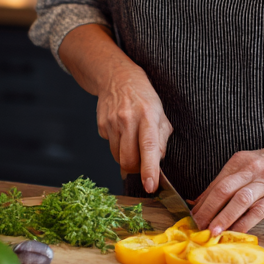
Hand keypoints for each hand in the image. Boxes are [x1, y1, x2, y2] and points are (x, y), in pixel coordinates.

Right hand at [96, 61, 171, 193]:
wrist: (117, 77)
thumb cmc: (144, 97)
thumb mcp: (161, 113)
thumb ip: (162, 139)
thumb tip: (158, 162)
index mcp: (148, 116)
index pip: (149, 147)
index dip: (149, 169)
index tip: (150, 186)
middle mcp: (128, 119)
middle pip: (128, 159)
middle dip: (135, 170)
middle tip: (142, 165)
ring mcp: (112, 123)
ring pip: (118, 157)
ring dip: (126, 157)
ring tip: (132, 141)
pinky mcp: (101, 125)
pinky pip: (110, 146)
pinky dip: (118, 145)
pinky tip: (122, 131)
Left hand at [191, 143, 263, 234]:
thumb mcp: (248, 165)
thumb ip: (226, 181)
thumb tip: (199, 200)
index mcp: (239, 161)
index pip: (216, 183)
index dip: (202, 201)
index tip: (191, 216)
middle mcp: (250, 169)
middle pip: (223, 190)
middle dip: (208, 210)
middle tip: (197, 226)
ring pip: (239, 200)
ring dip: (224, 217)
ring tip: (213, 231)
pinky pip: (258, 211)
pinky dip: (245, 223)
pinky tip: (236, 233)